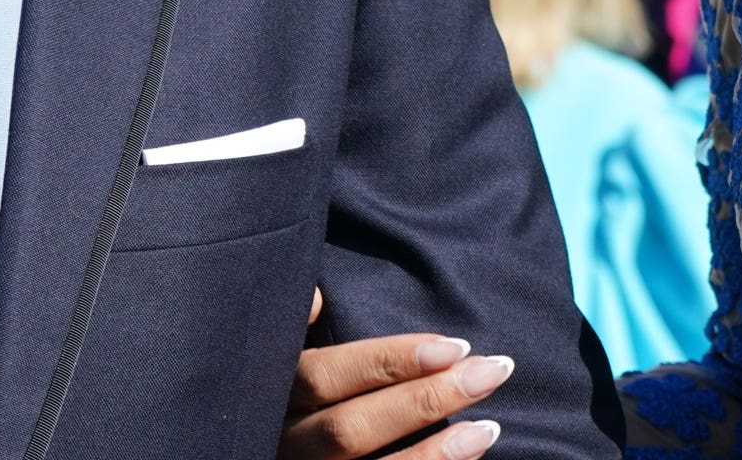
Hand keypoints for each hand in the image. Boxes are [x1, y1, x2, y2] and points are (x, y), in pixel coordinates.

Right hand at [282, 288, 514, 459]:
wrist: (251, 451)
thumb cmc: (297, 381)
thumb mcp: (281, 346)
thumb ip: (296, 322)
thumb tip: (317, 298)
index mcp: (274, 392)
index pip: (327, 376)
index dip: (388, 361)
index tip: (454, 346)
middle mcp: (287, 441)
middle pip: (351, 429)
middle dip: (424, 401)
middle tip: (490, 372)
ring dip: (435, 454)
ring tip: (488, 427)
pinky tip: (469, 454)